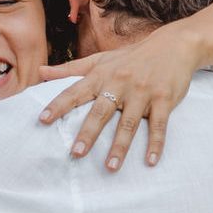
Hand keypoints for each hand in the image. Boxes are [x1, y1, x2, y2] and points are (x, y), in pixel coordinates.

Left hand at [37, 25, 204, 170]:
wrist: (173, 45)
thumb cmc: (131, 57)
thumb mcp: (100, 60)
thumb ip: (70, 69)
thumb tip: (39, 72)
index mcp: (102, 75)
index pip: (75, 91)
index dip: (59, 105)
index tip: (43, 120)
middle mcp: (120, 83)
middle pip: (101, 111)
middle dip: (88, 133)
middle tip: (76, 153)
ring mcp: (142, 92)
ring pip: (129, 123)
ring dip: (120, 146)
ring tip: (110, 167)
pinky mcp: (164, 99)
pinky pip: (159, 125)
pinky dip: (155, 144)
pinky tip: (150, 162)